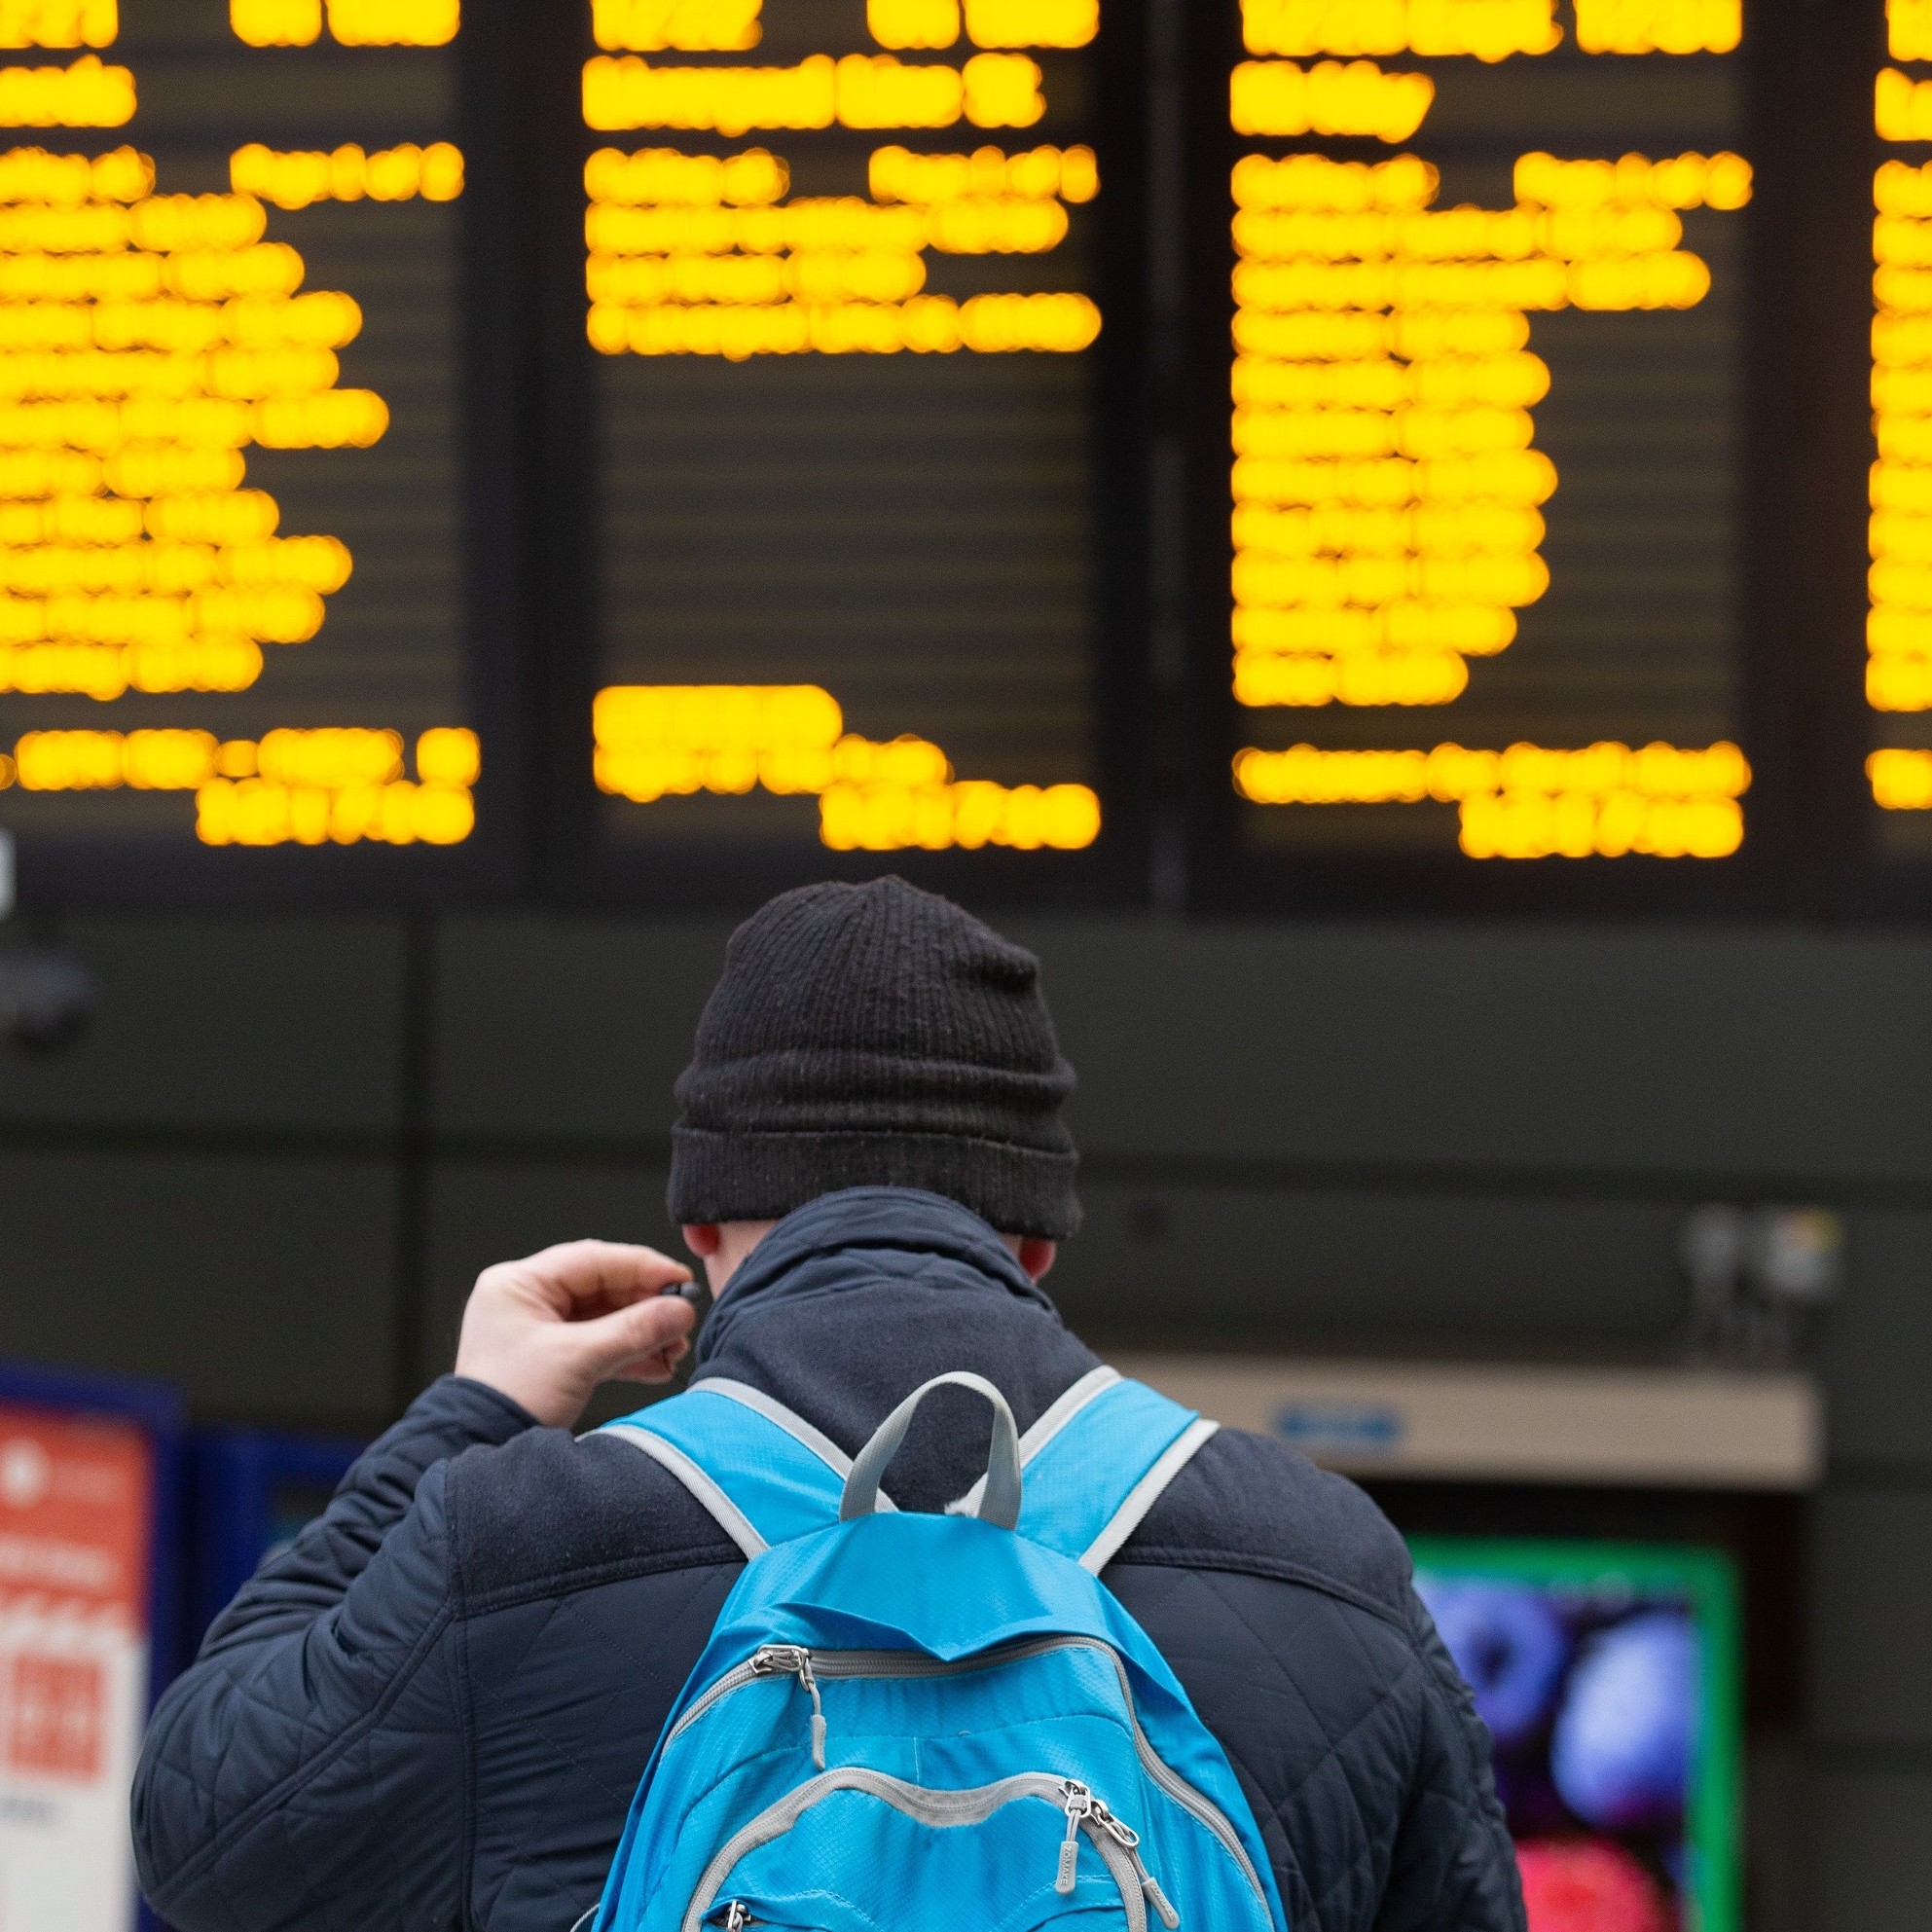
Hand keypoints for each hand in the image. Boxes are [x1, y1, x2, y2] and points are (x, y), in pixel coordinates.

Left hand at [454, 1240, 696, 1429]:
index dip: (643, 1268)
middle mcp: (526, 1300)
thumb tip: (680, 1311)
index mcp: (518, 1284)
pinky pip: (596, 1343)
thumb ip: (633, 1331)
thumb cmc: (507, 1401)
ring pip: (604, 1317)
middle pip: (602, 1288)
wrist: (476, 1451)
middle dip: (646, 1308)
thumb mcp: (577, 1360)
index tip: (680, 1281)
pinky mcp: (549, 1357)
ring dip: (641, 1333)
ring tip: (674, 1349)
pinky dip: (627, 1353)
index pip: (593, 1260)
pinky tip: (656, 1365)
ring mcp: (537, 1329)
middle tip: (681, 1320)